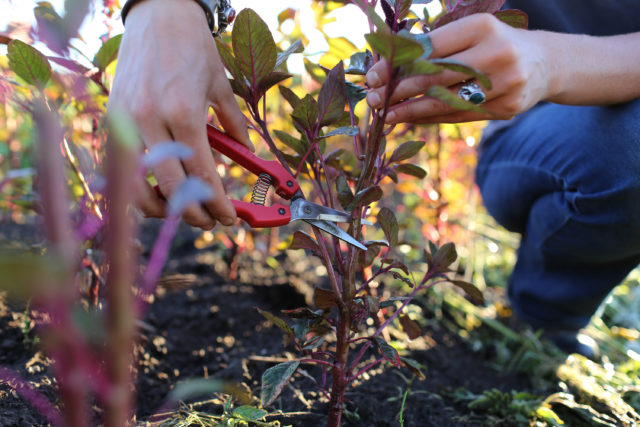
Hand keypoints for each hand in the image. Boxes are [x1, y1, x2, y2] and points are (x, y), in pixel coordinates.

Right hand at [108, 0, 251, 228]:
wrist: (157, 13)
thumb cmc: (192, 46)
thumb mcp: (221, 86)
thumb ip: (234, 126)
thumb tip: (247, 154)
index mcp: (183, 112)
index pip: (201, 175)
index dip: (216, 204)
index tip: (228, 218)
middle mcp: (150, 120)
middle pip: (169, 188)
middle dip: (191, 214)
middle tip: (207, 222)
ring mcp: (125, 120)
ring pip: (134, 185)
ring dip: (157, 207)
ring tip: (179, 209)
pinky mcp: (111, 117)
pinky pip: (119, 166)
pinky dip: (134, 185)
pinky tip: (153, 189)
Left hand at [365, 14, 550, 123]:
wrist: (545, 63)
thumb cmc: (494, 43)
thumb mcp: (470, 32)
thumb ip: (435, 45)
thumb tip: (386, 64)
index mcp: (482, 27)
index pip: (431, 48)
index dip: (398, 64)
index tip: (373, 75)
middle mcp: (497, 54)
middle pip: (436, 77)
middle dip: (399, 90)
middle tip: (373, 99)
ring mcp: (505, 84)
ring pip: (447, 102)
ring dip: (411, 111)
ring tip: (386, 115)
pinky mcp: (507, 108)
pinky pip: (459, 116)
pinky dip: (431, 119)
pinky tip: (411, 120)